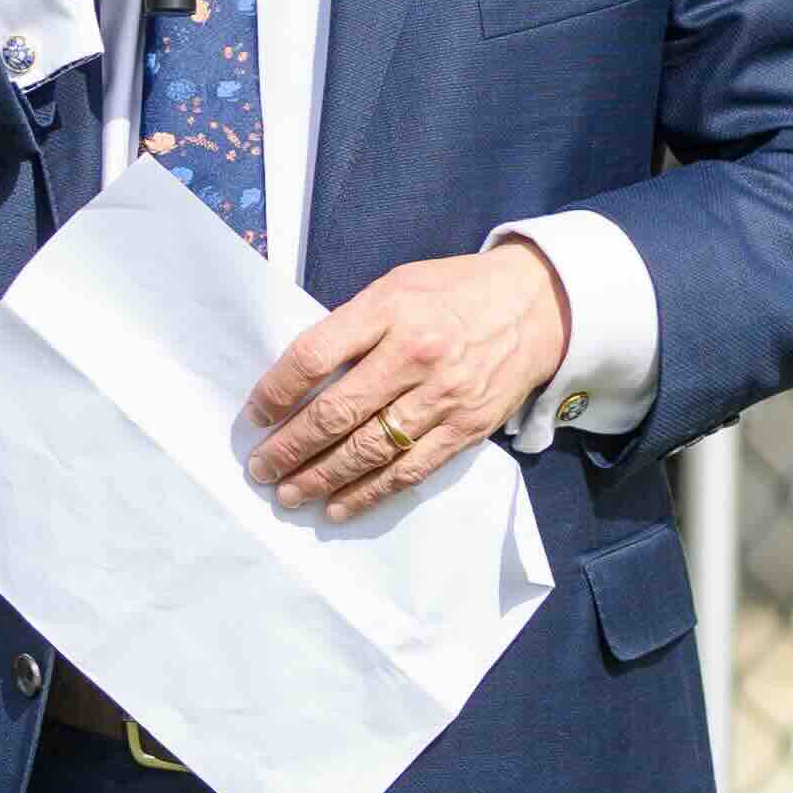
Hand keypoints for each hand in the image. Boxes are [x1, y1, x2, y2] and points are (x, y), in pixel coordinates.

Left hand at [246, 241, 567, 511]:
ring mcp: (443, 397)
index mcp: (389, 310)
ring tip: (288, 493)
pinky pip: (408, 470)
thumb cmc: (453, 292)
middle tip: (260, 468)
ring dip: (321, 478)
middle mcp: (415, 355)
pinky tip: (337, 506)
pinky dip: (369, 493)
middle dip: (290, 447)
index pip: (315, 356)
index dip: (277, 391)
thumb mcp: (397, 286)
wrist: (537, 305)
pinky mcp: (465, 429)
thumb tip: (299, 378)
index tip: (255, 414)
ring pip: (368, 450)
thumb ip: (353, 326)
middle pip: (337, 412)